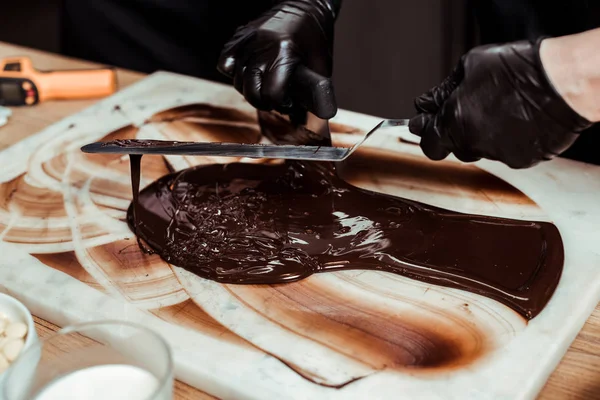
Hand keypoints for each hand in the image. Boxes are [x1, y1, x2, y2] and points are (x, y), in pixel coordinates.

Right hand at [217, 0, 336, 117]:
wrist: (305, 7)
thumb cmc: (315, 37)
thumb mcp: (322, 66)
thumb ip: (316, 92)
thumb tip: (315, 116)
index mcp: (284, 53)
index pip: (271, 94)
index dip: (280, 104)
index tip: (287, 102)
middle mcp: (262, 47)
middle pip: (251, 91)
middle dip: (263, 102)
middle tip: (274, 98)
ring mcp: (247, 41)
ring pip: (237, 81)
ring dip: (250, 89)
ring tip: (265, 84)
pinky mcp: (238, 38)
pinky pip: (225, 64)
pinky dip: (234, 73)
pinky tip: (250, 73)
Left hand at [409, 39, 591, 168]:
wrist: (561, 83)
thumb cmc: (518, 70)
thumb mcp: (469, 66)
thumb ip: (443, 91)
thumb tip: (426, 102)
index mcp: (454, 122)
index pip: (429, 144)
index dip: (429, 133)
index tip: (429, 124)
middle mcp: (473, 144)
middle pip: (455, 147)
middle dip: (457, 131)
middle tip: (472, 109)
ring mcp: (498, 155)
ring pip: (482, 150)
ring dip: (484, 134)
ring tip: (503, 108)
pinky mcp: (522, 160)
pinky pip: (507, 152)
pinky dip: (509, 140)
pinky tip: (519, 119)